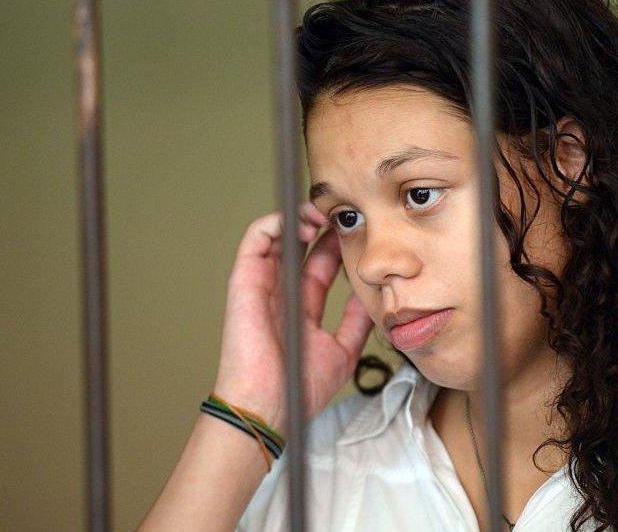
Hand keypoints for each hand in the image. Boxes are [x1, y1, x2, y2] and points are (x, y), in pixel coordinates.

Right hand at [211, 201, 373, 436]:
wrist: (269, 404)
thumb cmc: (298, 386)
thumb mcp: (342, 350)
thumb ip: (355, 322)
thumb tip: (372, 296)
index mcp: (300, 307)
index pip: (319, 263)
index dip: (337, 244)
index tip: (359, 233)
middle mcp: (281, 292)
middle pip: (300, 243)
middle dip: (321, 224)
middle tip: (344, 214)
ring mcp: (262, 284)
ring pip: (278, 235)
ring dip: (300, 218)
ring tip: (324, 216)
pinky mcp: (245, 279)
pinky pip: (256, 239)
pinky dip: (277, 223)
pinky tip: (303, 224)